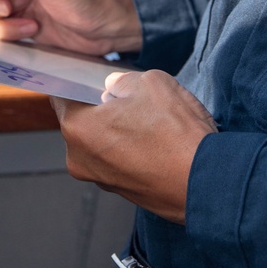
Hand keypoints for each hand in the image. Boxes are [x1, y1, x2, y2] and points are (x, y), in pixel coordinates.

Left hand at [52, 70, 217, 222]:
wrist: (205, 181)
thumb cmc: (176, 134)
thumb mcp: (149, 82)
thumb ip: (121, 81)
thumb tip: (114, 87)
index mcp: (77, 127)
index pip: (62, 94)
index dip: (77, 81)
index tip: (89, 76)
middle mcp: (79, 158)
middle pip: (81, 121)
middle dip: (101, 107)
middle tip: (130, 98)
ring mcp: (99, 178)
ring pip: (100, 142)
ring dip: (117, 129)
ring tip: (148, 121)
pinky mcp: (120, 191)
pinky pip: (116, 160)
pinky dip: (129, 149)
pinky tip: (154, 140)